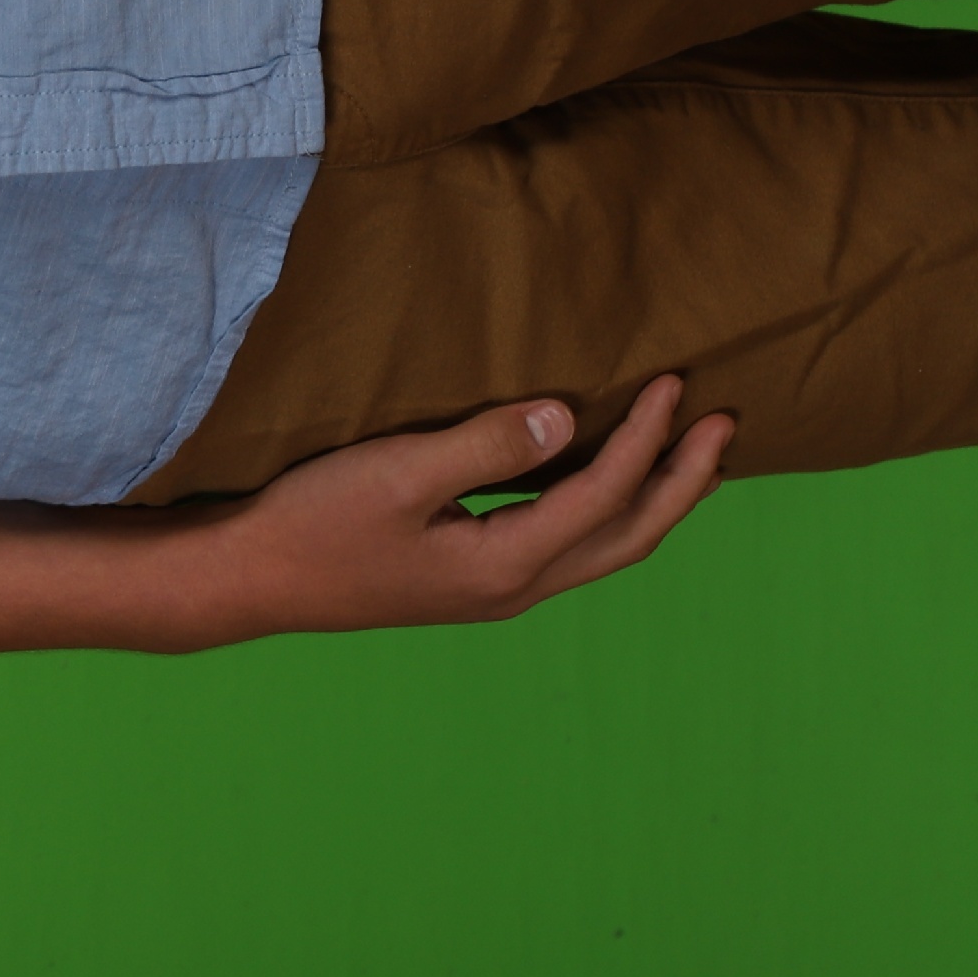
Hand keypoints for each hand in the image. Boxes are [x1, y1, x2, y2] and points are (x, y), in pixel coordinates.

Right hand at [194, 376, 730, 639]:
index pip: (604, 495)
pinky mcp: (472, 581)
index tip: (677, 384)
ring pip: (605, 548)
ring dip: (654, 500)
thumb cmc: (313, 522)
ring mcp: (495, 591)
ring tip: (688, 454)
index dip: (648, 439)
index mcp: (505, 564)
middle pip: (631, 537)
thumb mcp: (397, 473)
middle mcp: (514, 588)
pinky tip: (598, 482)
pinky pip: (570, 546)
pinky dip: (608, 511)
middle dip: (684, 481)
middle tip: (726, 425)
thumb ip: (488, 446)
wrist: (251, 578)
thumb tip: (569, 417)